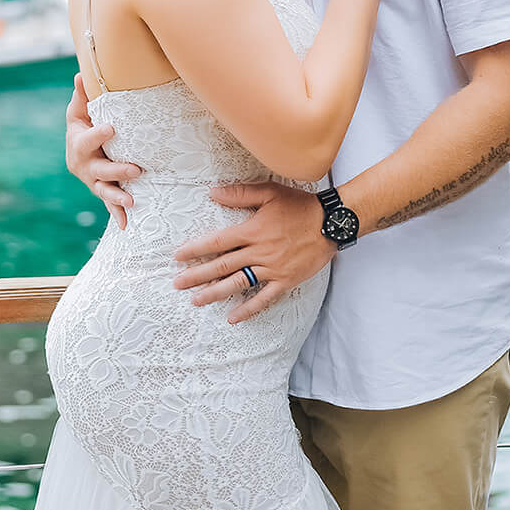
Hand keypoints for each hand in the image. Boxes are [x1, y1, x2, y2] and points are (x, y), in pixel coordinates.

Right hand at [65, 72, 141, 228]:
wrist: (80, 150)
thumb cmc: (84, 124)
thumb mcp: (79, 110)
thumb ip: (82, 95)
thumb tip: (80, 73)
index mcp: (78, 143)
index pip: (87, 140)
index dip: (98, 135)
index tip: (112, 128)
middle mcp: (84, 166)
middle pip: (100, 170)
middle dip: (117, 170)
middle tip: (136, 169)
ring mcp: (94, 181)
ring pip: (104, 190)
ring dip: (117, 197)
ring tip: (132, 200)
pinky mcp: (103, 191)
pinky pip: (110, 205)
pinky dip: (118, 215)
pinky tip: (127, 225)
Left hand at [172, 182, 333, 322]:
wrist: (331, 223)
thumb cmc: (300, 206)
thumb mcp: (270, 192)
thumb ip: (240, 194)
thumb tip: (213, 192)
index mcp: (252, 230)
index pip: (217, 242)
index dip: (196, 250)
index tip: (178, 257)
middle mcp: (259, 252)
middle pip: (222, 266)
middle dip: (197, 275)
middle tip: (177, 284)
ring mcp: (272, 269)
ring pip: (238, 283)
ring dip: (215, 293)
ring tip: (196, 301)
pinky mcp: (285, 281)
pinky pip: (264, 299)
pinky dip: (248, 309)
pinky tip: (233, 317)